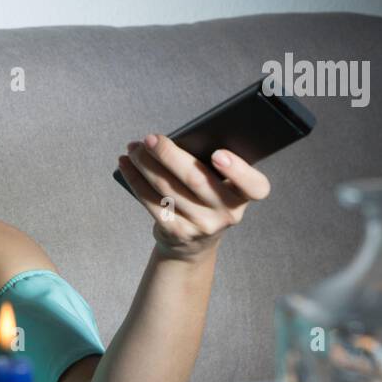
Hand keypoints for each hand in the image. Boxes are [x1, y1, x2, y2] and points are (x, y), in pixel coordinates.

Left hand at [117, 133, 270, 260]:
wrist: (192, 242)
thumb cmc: (205, 198)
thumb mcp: (218, 185)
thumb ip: (209, 165)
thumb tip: (173, 140)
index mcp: (243, 195)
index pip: (255, 187)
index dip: (238, 171)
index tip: (218, 153)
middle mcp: (227, 213)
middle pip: (196, 180)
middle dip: (169, 155)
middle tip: (150, 139)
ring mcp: (202, 226)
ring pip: (168, 188)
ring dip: (145, 164)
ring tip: (134, 148)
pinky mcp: (177, 232)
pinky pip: (151, 202)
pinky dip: (135, 179)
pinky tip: (126, 165)